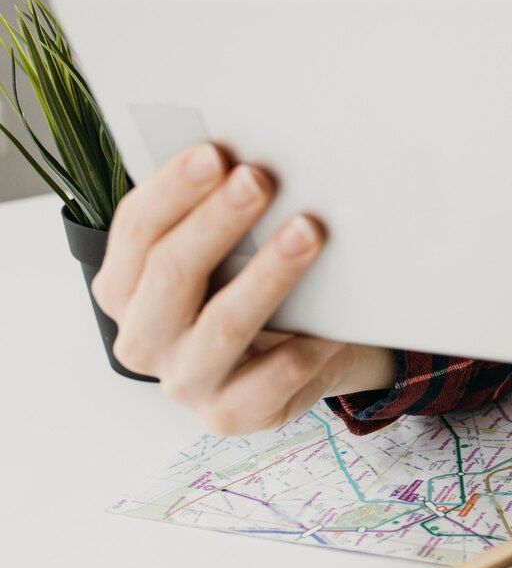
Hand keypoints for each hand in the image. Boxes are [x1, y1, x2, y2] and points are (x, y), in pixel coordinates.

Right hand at [92, 143, 395, 434]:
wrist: (297, 358)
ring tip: (308, 231)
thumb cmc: (253, 288)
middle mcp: (143, 340)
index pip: (136, 231)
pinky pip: (273, 375)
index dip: (173, 189)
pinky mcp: (232, 415)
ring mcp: (186, 383)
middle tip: (259, 180)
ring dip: (268, 273)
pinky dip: (304, 346)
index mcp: (124, 290)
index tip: (215, 152)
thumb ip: (215, 215)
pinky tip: (330, 322)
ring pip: (224, 324)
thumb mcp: (225, 252)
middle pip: (172, 272)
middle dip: (217, 221)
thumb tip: (246, 160)